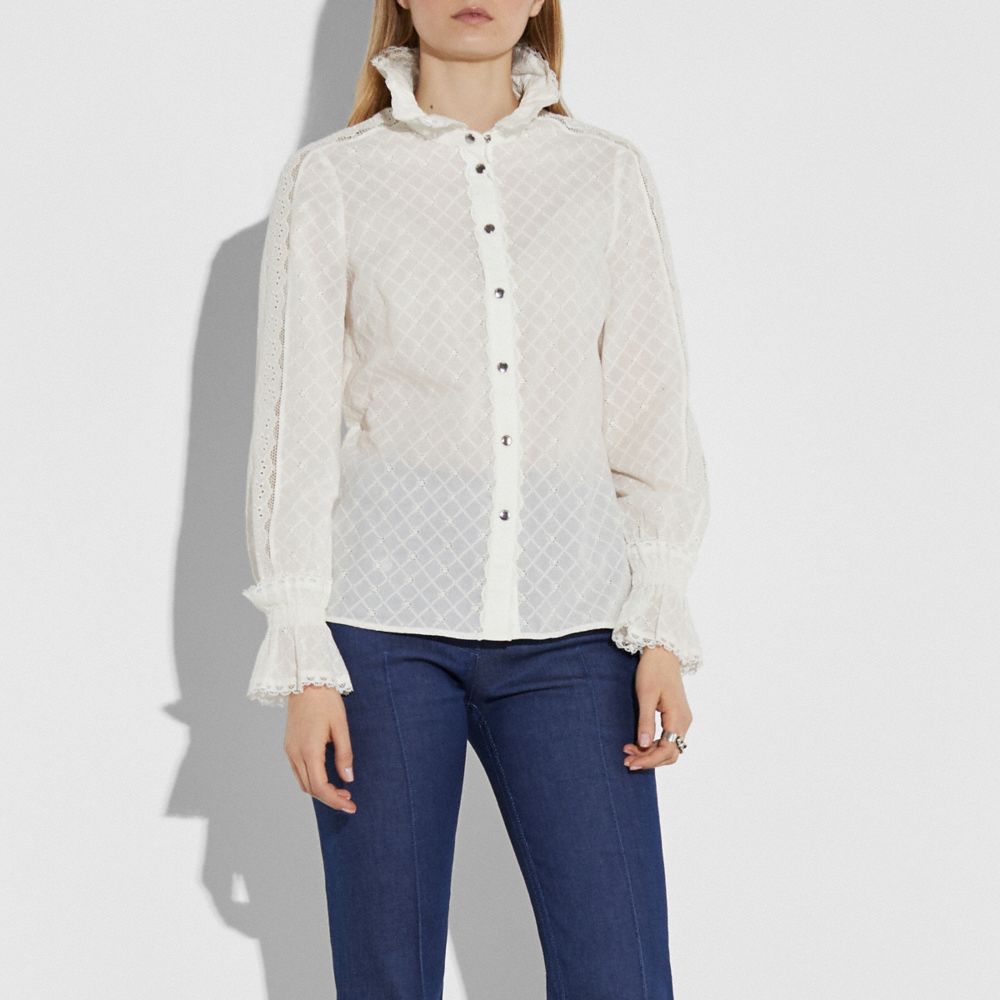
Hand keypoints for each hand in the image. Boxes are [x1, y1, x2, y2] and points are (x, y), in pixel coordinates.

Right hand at [284, 685, 356, 812]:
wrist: (305, 681)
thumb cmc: (326, 701)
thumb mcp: (341, 726)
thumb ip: (344, 754)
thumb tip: (348, 779)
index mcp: (309, 749)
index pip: (319, 786)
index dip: (335, 800)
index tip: (350, 805)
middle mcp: (295, 753)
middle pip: (310, 788)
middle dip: (329, 799)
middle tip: (349, 801)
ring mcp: (289, 750)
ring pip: (303, 782)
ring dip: (320, 791)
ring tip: (340, 791)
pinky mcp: (289, 745)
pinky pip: (299, 771)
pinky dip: (312, 780)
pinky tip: (326, 777)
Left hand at [622, 646, 691, 769]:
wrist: (663, 653)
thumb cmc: (653, 670)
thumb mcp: (646, 695)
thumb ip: (646, 720)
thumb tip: (643, 745)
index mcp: (678, 717)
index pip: (667, 750)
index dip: (649, 760)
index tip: (630, 763)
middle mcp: (684, 722)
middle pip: (671, 753)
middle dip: (649, 760)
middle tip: (626, 760)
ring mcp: (682, 719)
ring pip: (670, 747)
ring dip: (651, 754)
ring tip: (629, 752)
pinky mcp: (677, 716)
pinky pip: (668, 739)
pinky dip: (654, 745)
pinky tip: (639, 743)